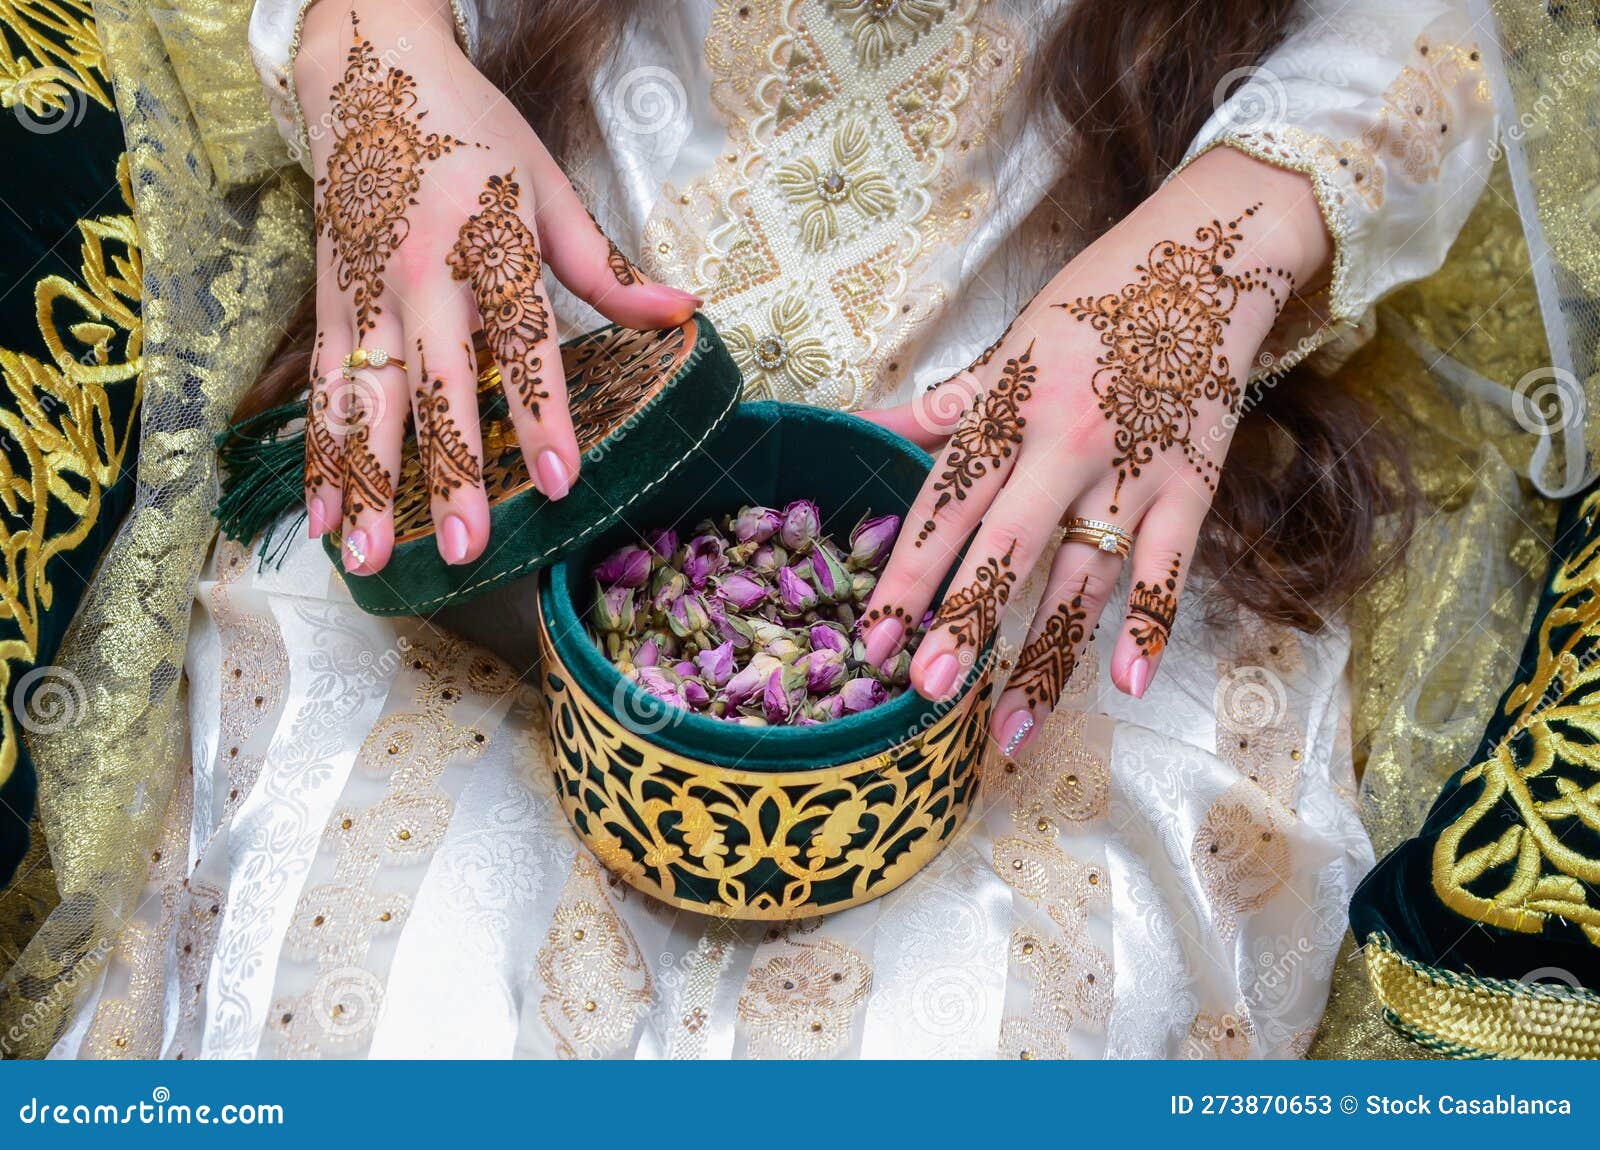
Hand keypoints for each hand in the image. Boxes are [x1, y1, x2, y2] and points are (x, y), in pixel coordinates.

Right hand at [297, 0, 699, 573]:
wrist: (367, 72)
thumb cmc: (471, 134)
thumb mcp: (548, 186)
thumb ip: (607, 267)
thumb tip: (685, 312)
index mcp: (489, 243)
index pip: (524, 341)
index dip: (542, 411)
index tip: (561, 478)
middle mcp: (424, 275)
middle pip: (437, 386)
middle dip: (449, 474)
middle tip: (464, 549)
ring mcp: (367, 292)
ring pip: (365, 402)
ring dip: (365, 486)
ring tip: (365, 558)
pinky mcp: (329, 302)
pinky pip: (322, 390)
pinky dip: (319, 456)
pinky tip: (321, 515)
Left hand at [859, 148, 1330, 755]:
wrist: (1208, 261)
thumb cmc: (1094, 308)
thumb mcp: (1007, 349)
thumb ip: (938, 409)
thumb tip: (858, 430)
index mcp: (1008, 410)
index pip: (946, 503)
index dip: (907, 574)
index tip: (871, 639)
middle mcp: (1065, 443)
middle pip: (1007, 544)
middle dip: (965, 621)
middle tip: (924, 692)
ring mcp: (1133, 468)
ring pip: (1083, 576)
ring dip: (1045, 656)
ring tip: (1006, 728)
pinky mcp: (1190, 485)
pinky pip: (1169, 566)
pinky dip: (1150, 625)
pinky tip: (1125, 682)